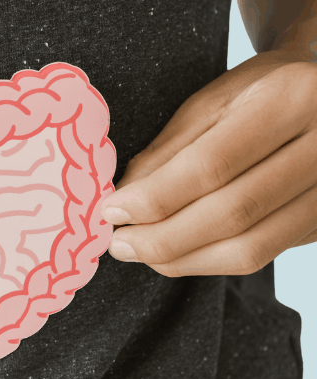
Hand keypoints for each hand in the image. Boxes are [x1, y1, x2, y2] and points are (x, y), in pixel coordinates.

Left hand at [100, 51, 316, 276]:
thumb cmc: (261, 92)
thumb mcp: (212, 101)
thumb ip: (169, 151)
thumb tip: (124, 201)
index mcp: (292, 100)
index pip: (212, 165)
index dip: (155, 197)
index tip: (111, 211)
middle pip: (233, 213)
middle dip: (163, 237)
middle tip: (118, 244)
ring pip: (249, 248)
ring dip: (182, 259)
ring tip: (139, 253)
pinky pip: (260, 256)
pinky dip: (208, 261)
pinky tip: (174, 254)